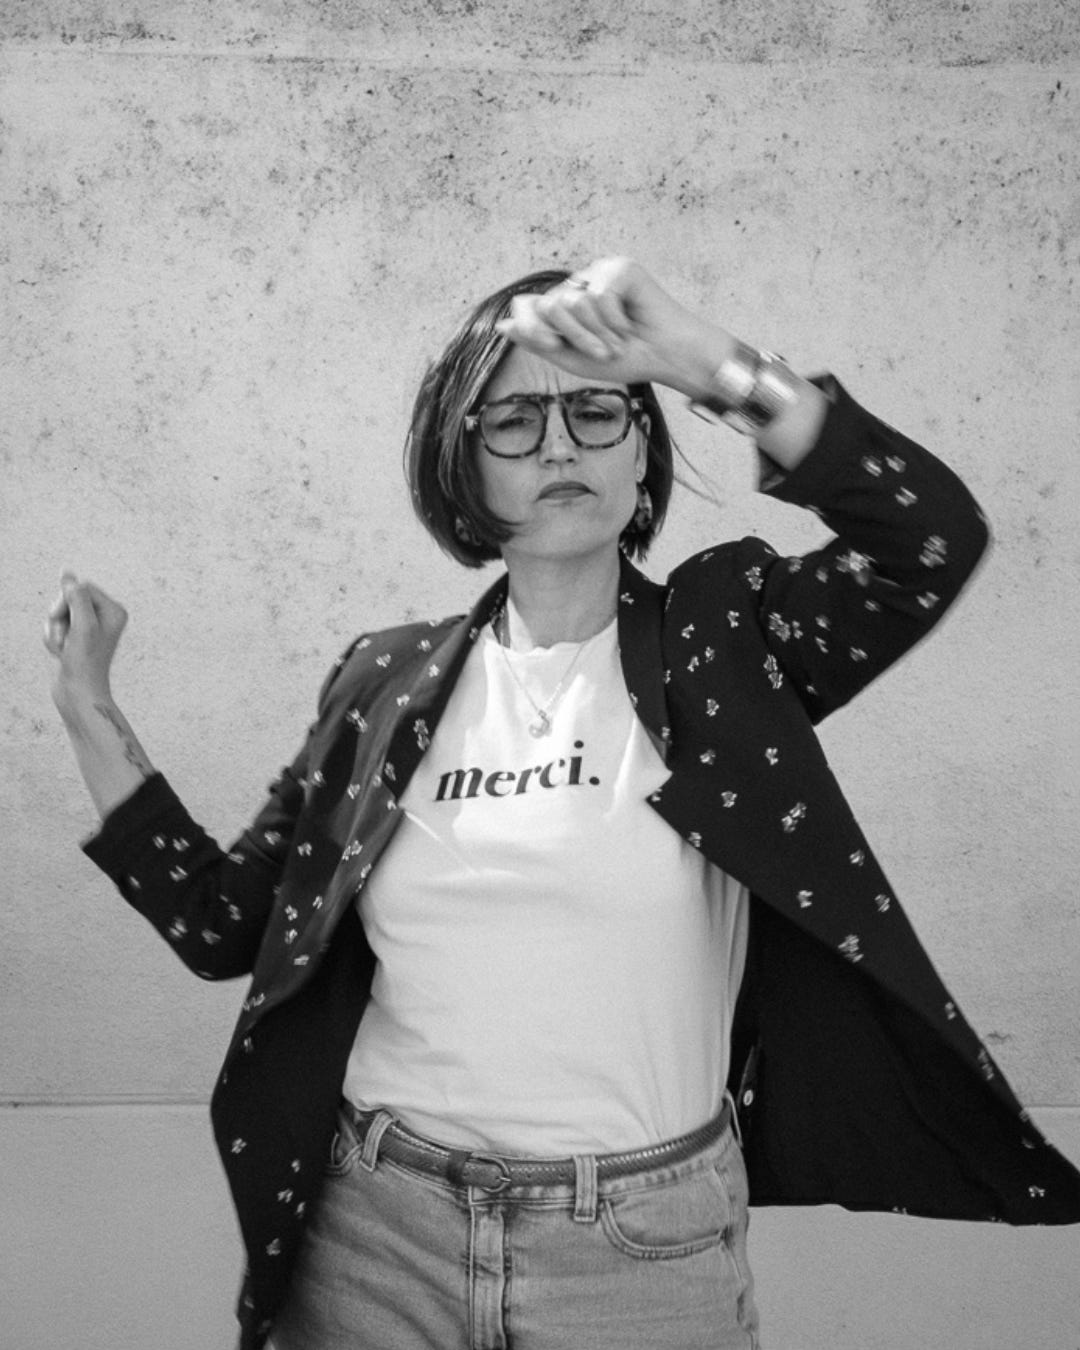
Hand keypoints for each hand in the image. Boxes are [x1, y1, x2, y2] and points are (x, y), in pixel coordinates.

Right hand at [43, 572, 129, 712]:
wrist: (78, 694)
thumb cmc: (85, 663)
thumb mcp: (83, 625)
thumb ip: (76, 596)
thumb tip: (67, 574)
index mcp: (114, 610)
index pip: (82, 587)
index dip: (67, 601)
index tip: (68, 621)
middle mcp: (104, 616)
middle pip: (69, 598)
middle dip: (60, 617)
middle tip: (67, 639)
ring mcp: (89, 627)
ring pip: (58, 613)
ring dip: (55, 631)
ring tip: (65, 649)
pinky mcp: (76, 637)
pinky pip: (55, 626)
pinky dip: (52, 639)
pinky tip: (61, 653)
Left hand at [495, 256, 731, 396]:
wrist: (665, 358)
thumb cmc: (625, 359)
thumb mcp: (573, 358)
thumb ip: (538, 341)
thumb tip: (502, 323)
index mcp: (566, 305)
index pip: (530, 306)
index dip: (536, 329)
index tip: (555, 346)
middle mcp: (579, 285)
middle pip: (549, 306)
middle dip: (574, 338)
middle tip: (601, 352)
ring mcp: (599, 273)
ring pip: (573, 302)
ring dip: (597, 334)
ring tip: (618, 342)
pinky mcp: (620, 268)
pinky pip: (600, 296)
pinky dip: (615, 320)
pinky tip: (630, 324)